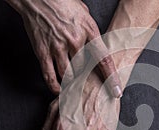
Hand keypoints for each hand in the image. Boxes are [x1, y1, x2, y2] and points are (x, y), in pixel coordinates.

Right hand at [6, 0, 121, 96]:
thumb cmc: (63, 3)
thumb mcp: (85, 15)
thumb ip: (91, 32)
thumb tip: (97, 45)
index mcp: (89, 31)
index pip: (104, 59)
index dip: (111, 78)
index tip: (116, 91)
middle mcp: (75, 40)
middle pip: (85, 70)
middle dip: (87, 79)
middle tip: (88, 86)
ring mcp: (58, 47)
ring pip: (68, 75)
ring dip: (71, 83)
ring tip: (74, 88)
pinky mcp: (42, 51)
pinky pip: (49, 75)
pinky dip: (54, 85)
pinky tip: (58, 90)